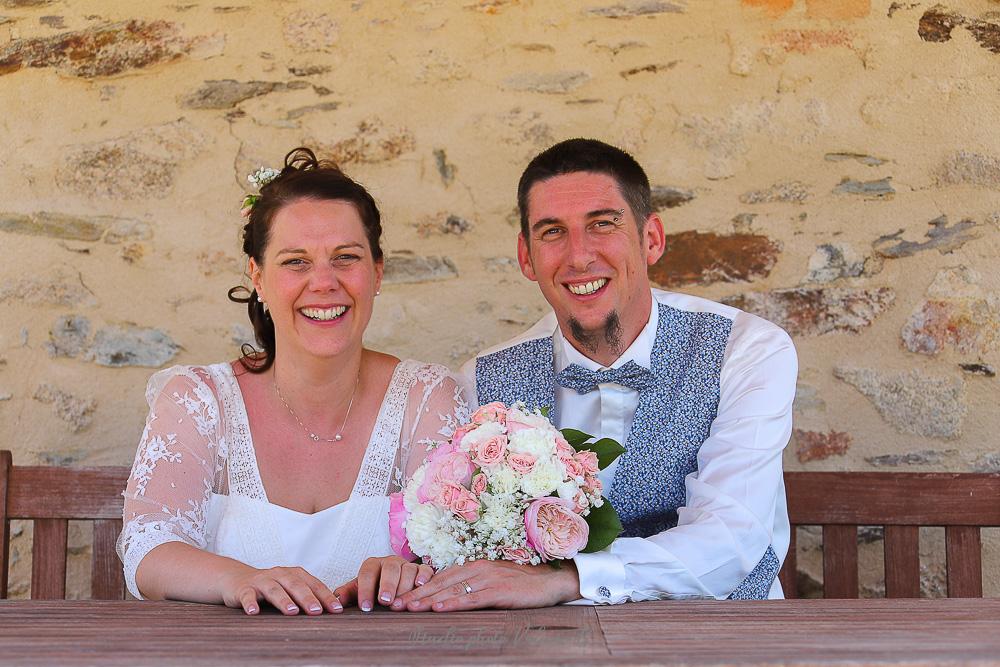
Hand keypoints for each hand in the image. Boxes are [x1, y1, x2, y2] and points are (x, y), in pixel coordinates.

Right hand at [220, 565, 342, 615]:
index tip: (337, 609)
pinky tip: (254, 612)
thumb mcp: (291, 588)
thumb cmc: (272, 587)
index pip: (314, 585)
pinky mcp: (244, 589)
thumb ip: (308, 596)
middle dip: (307, 598)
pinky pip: (247, 596)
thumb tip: (334, 610)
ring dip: (283, 600)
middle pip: (296, 586)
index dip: (326, 597)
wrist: (237, 579)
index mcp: (295, 574)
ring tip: (292, 611)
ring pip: (274, 590)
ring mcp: (262, 581)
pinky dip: (250, 603)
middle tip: (317, 611)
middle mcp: (280, 575)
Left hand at [334, 556, 434, 611]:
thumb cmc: (373, 590)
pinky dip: (423, 577)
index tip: (365, 607)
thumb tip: (337, 600)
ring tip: (402, 602)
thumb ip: (348, 594)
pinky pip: (425, 570)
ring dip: (405, 586)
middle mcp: (391, 562)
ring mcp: (407, 565)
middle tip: (385, 602)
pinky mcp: (422, 570)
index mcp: (373, 564)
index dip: (365, 589)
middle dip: (388, 585)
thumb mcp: (359, 591)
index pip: (367, 573)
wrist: (392, 583)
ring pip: (408, 570)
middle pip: (390, 569)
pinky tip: (420, 587)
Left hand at [394, 559, 580, 611]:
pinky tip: (439, 609)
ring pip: (452, 590)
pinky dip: (454, 603)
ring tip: (409, 608)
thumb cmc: (522, 584)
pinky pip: (472, 599)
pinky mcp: (499, 591)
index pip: (441, 577)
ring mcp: (488, 579)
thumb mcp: (494, 582)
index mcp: (475, 566)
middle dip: (416, 594)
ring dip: (428, 600)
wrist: (551, 581)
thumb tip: (450, 597)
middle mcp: (478, 569)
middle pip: (441, 582)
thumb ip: (474, 586)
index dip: (419, 588)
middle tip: (395, 604)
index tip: (400, 597)